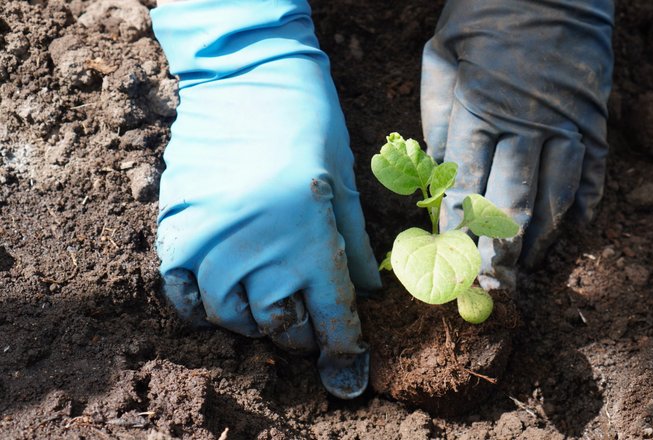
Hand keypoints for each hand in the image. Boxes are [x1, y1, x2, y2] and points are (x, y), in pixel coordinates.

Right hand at [151, 0, 379, 398]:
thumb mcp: (343, 183)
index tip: (348, 370)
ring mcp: (214, 238)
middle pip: (276, 323)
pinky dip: (197, 304)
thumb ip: (354, 244)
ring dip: (248, 319)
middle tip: (300, 318)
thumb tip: (365, 291)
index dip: (343, 348)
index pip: (330, 315)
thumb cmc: (310, 124)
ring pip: (227, 314)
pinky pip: (179, 290)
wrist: (249, 78)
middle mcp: (262, 246)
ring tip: (259, 302)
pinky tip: (215, 295)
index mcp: (310, 236)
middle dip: (295, 330)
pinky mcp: (178, 225)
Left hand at [421, 0, 613, 288]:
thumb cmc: (483, 17)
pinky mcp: (596, 119)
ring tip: (526, 273)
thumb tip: (437, 179)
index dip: (459, 233)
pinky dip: (583, 208)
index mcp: (478, 109)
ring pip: (556, 198)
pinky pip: (594, 175)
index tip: (452, 269)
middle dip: (500, 254)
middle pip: (513, 203)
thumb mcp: (441, 59)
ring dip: (540, 241)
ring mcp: (566, 123)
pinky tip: (572, 234)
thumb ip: (438, 120)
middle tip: (492, 292)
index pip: (467, 186)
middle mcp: (525, 123)